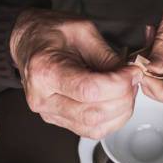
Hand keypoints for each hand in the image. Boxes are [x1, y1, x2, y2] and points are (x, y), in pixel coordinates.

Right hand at [10, 8, 140, 138]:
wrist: (30, 43)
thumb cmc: (50, 33)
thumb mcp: (82, 31)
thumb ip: (107, 56)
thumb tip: (129, 76)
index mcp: (45, 71)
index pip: (88, 90)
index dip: (118, 85)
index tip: (132, 73)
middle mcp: (44, 99)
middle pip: (93, 114)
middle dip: (123, 99)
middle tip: (133, 81)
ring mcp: (50, 114)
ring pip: (94, 127)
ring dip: (120, 113)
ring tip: (127, 91)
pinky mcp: (59, 121)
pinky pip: (91, 131)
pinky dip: (111, 120)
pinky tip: (117, 103)